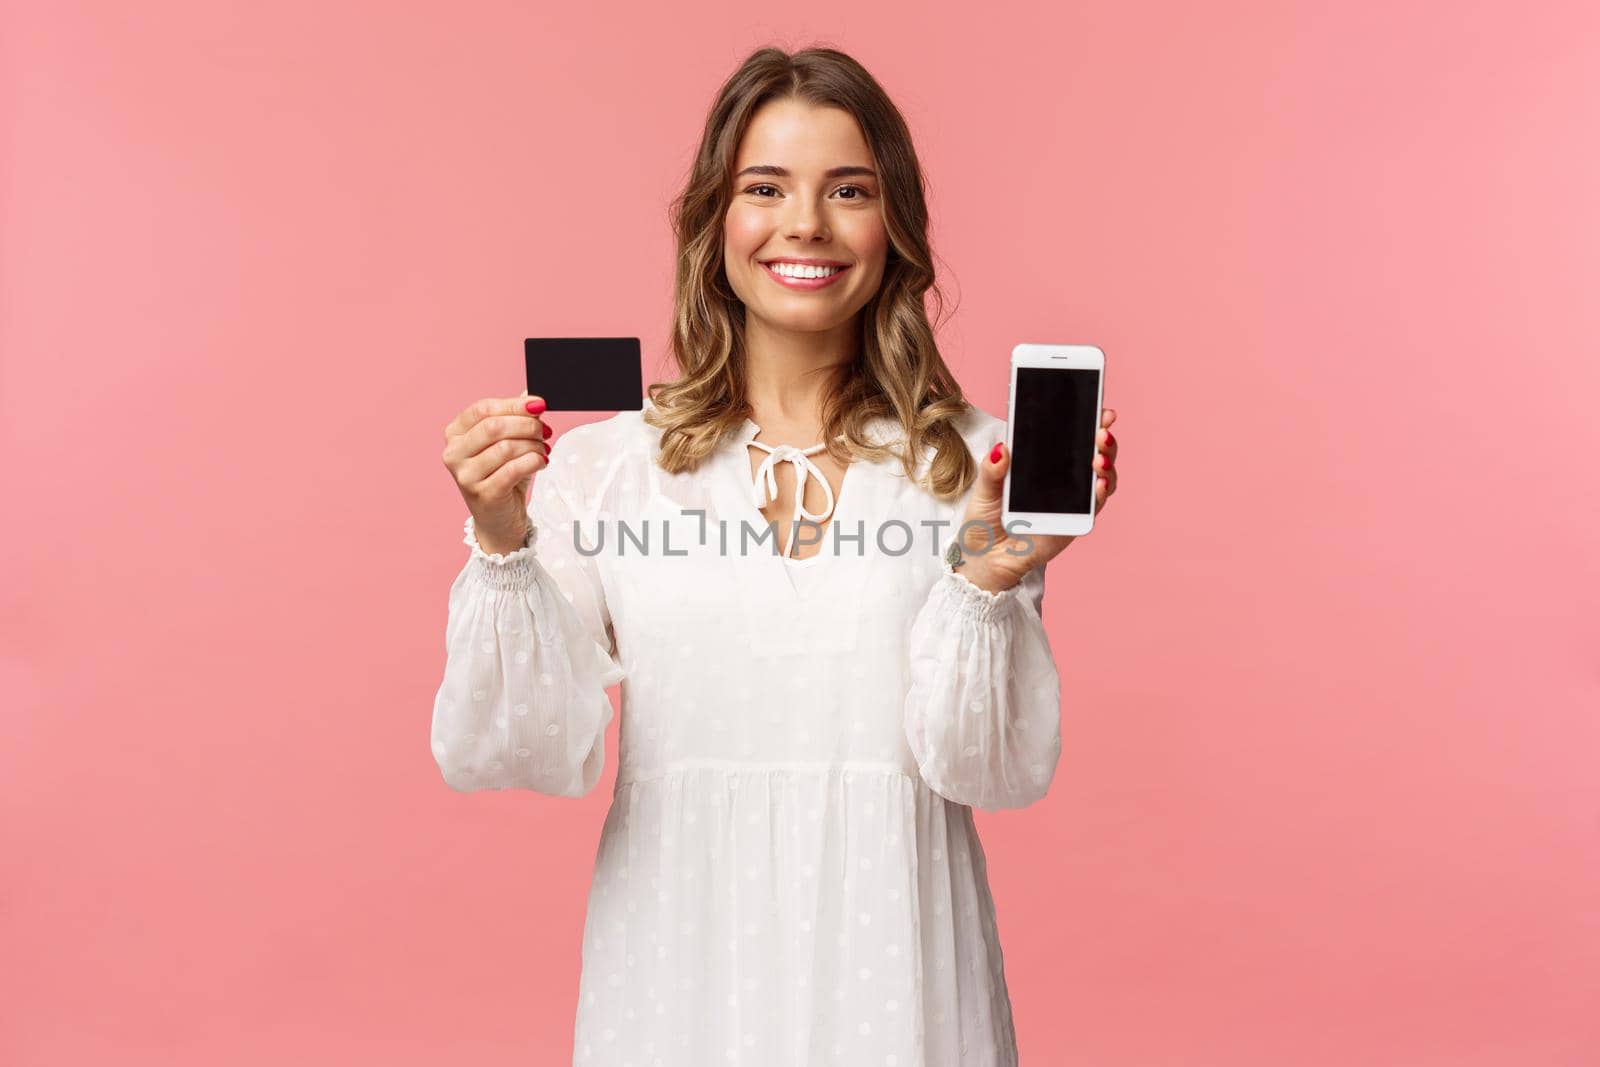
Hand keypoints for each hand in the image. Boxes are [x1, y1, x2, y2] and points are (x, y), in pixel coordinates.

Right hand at [441, 389, 554, 551]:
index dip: (514, 405)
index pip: (483, 409)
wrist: (499, 519)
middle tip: (545, 431)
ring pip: (506, 447)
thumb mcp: (507, 442)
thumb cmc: (502, 476)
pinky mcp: (483, 494)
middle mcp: (453, 453)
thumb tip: (529, 396)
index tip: (539, 405)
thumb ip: (514, 418)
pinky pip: (514, 469)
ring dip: (533, 446)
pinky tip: (541, 463)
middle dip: (527, 426)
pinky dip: (534, 462)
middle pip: (494, 427)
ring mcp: (465, 476)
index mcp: (455, 434)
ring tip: (542, 451)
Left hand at [954, 408, 1119, 592]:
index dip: (1087, 419)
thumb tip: (1002, 448)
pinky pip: (1094, 506)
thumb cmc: (984, 521)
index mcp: (1040, 462)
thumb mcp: (983, 490)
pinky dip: (1100, 493)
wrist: (983, 558)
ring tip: (1099, 457)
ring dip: (1106, 464)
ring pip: (1101, 476)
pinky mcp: (1074, 523)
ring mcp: (1071, 500)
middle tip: (1102, 430)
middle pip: (1093, 452)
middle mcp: (1062, 478)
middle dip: (1103, 438)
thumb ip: (993, 470)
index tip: (1099, 407)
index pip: (1069, 435)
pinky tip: (1098, 484)